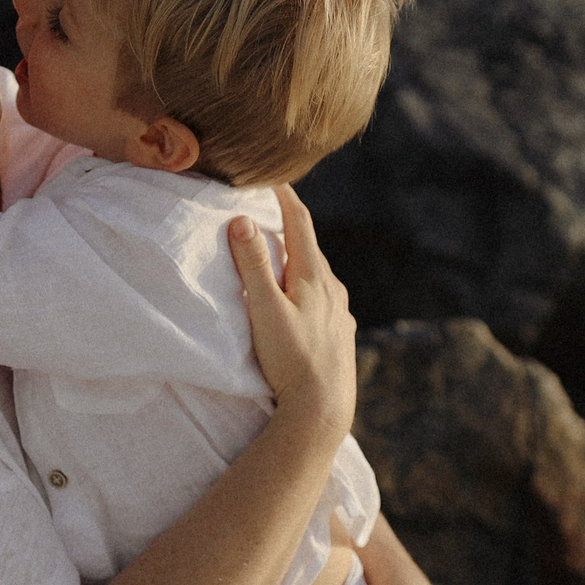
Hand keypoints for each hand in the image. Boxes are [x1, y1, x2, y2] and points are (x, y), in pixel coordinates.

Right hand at [227, 186, 354, 440]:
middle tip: (269, 208)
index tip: (269, 176)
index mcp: (314, 276)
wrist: (324, 409)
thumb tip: (241, 221)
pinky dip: (308, 288)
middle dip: (289, 225)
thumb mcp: (265, 310)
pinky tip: (302, 301)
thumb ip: (253, 266)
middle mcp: (333, 289)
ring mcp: (341, 313)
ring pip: (318, 275)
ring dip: (299, 259)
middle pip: (309, 246)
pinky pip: (324, 300)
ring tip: (281, 254)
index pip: (299, 221)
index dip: (283, 195)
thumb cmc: (291, 360)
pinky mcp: (342, 334)